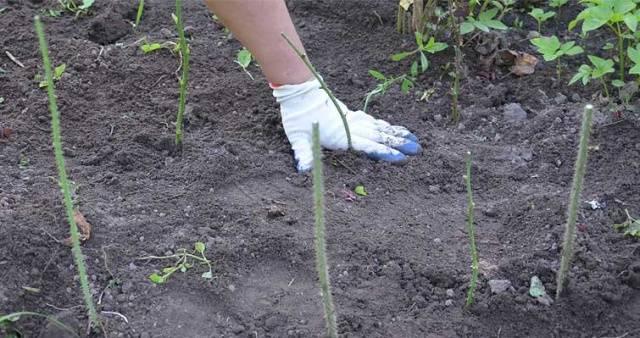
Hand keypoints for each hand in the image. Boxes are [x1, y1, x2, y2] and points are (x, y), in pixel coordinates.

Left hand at [273, 78, 421, 171]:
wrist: (300, 91)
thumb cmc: (297, 116)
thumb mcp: (297, 138)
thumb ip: (304, 154)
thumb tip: (303, 170)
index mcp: (341, 136)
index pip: (368, 146)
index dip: (385, 152)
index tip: (401, 158)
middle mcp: (351, 128)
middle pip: (379, 136)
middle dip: (399, 143)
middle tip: (418, 149)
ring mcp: (352, 120)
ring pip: (379, 127)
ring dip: (396, 133)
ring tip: (413, 138)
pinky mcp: (350, 115)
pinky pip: (372, 121)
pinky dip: (385, 125)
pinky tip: (392, 129)